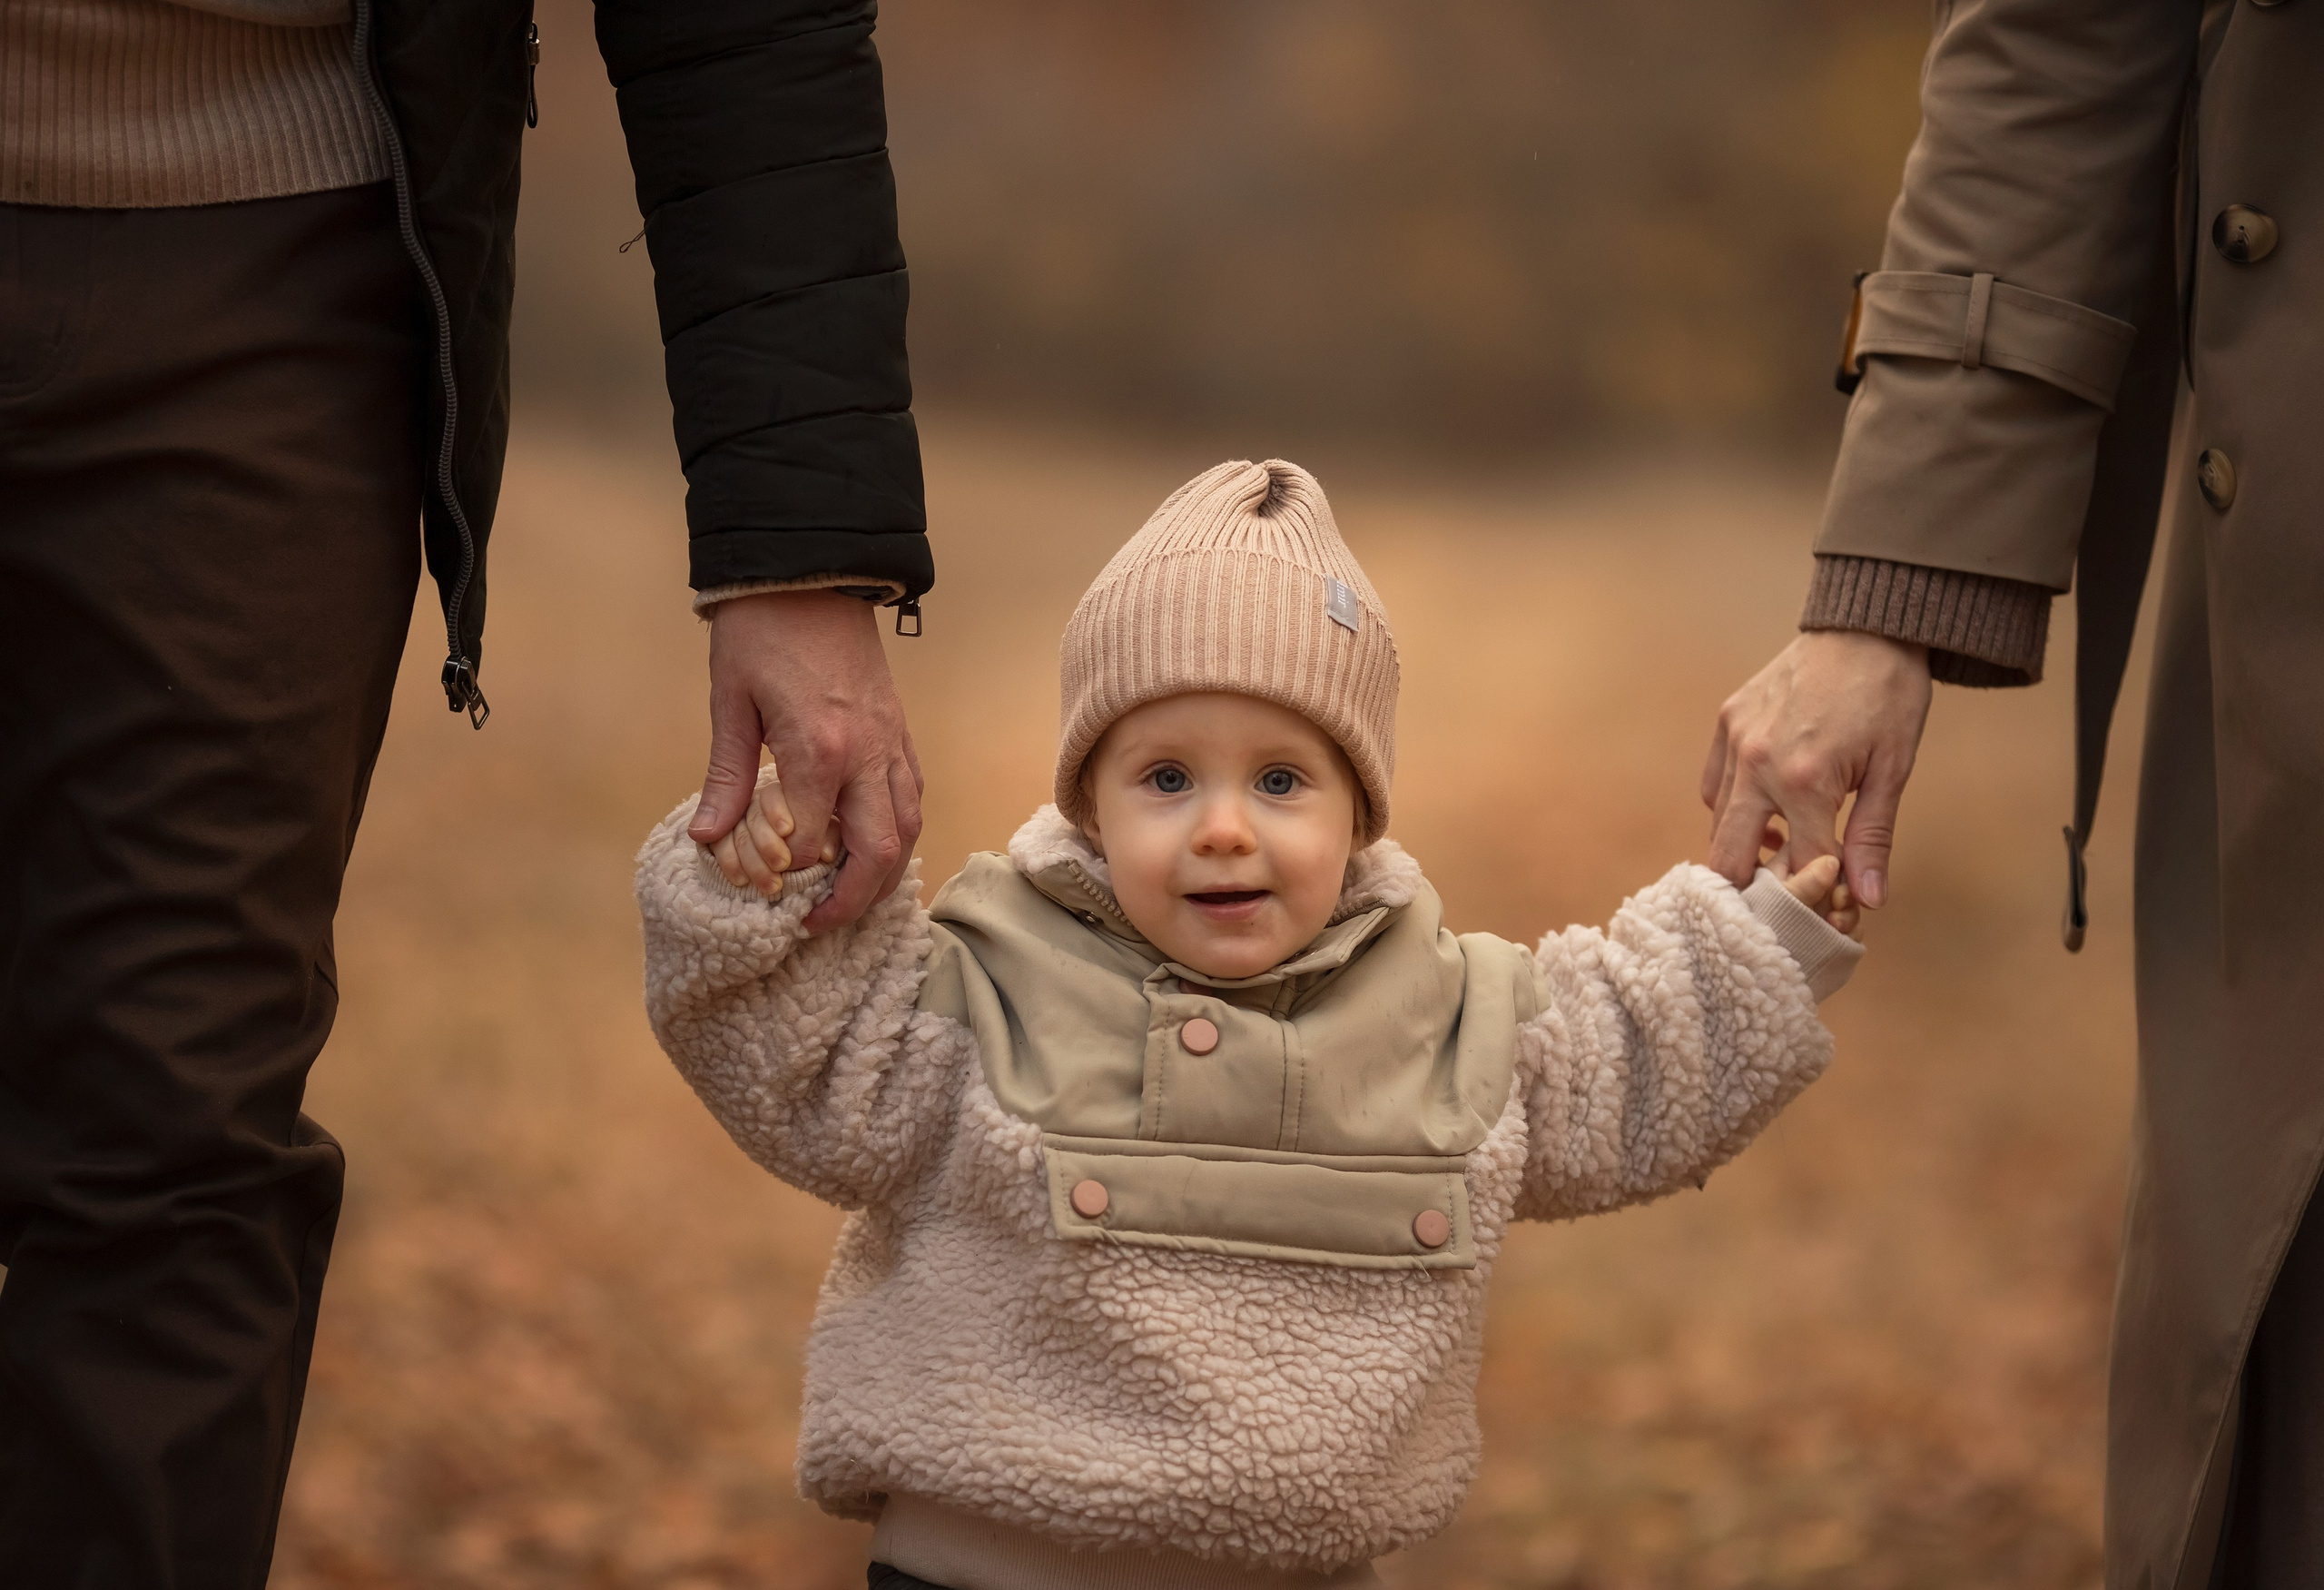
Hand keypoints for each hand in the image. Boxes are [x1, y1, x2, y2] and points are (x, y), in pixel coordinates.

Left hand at [690, 589, 923, 932]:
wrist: (812, 570)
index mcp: (817, 751)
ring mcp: (891, 743)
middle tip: (816, 923)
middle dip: (850, 899)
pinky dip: (898, 831)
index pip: (806, 843)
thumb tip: (707, 839)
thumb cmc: (762, 630)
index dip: (779, 874)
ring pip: (908, 829)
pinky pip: (912, 796)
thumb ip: (727, 777)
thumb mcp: (730, 701)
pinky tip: (872, 843)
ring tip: (848, 897)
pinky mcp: (900, 731)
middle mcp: (866, 755)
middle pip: (877, 852)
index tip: (753, 885)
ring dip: (883, 874)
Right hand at [1702, 630, 1931, 908]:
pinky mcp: (1728, 721)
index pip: (1799, 867)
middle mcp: (1757, 764)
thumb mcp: (1893, 769)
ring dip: (1743, 847)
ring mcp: (1736, 741)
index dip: (1818, 894)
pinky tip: (1761, 808)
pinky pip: (1714, 785)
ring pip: (1717, 824)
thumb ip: (1873, 837)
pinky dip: (1731, 808)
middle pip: (1728, 858)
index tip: (1835, 901)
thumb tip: (1867, 898)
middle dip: (1755, 889)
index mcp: (1804, 781)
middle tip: (1784, 895)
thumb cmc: (1889, 695)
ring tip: (1780, 848)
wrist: (1867, 627)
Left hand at [1769, 852, 1860, 936]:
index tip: (1834, 875)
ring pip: (1844, 901)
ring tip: (1836, 926)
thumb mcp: (1778, 904)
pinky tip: (1844, 937)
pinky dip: (1849, 929)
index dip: (1831, 860)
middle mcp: (1800, 885)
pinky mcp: (1825, 931)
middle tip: (1839, 904)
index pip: (1815, 848)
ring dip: (1846, 912)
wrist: (1759, 977)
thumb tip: (1831, 862)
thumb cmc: (1760, 933)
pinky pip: (1848, 922)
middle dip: (1841, 890)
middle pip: (1836, 875)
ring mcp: (1814, 909)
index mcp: (1782, 867)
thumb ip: (1803, 883)